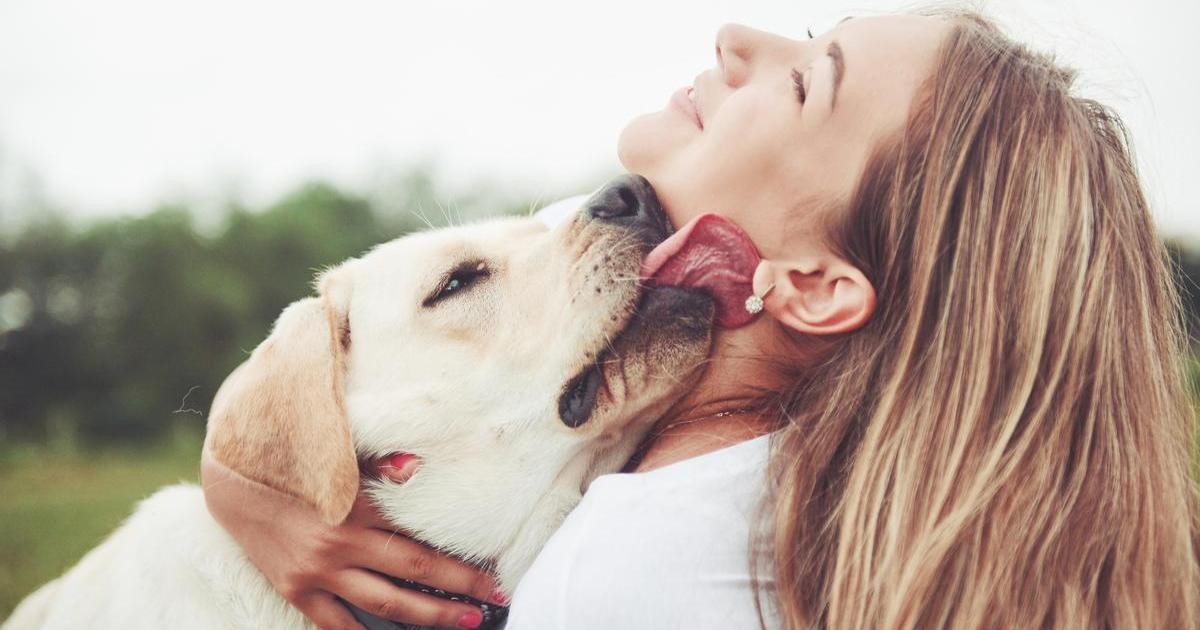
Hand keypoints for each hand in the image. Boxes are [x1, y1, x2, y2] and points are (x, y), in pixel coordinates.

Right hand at [201, 453, 506, 629]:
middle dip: (456, 595)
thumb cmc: (300, 463)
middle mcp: (339, 544)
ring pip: (382, 605)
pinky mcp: (295, 589)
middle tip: (492, 605)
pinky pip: (335, 623)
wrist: (236, 480)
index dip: (461, 565)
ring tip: (461, 623)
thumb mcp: (341, 457)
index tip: (493, 578)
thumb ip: (381, 466)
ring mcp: (316, 572)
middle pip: (412, 576)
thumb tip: (418, 467)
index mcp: (358, 509)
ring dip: (426, 617)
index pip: (422, 545)